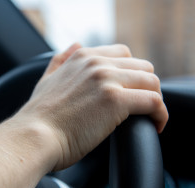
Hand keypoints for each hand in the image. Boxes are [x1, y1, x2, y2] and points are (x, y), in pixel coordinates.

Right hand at [17, 44, 167, 170]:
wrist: (34, 137)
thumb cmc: (39, 117)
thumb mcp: (46, 79)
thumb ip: (61, 60)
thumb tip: (75, 44)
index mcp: (82, 57)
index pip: (124, 55)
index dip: (132, 74)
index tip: (131, 92)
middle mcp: (96, 63)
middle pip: (142, 66)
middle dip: (145, 87)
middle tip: (142, 108)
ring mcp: (106, 79)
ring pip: (152, 81)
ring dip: (155, 100)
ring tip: (150, 117)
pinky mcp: (116, 100)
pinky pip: (154, 101)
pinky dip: (160, 114)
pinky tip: (156, 126)